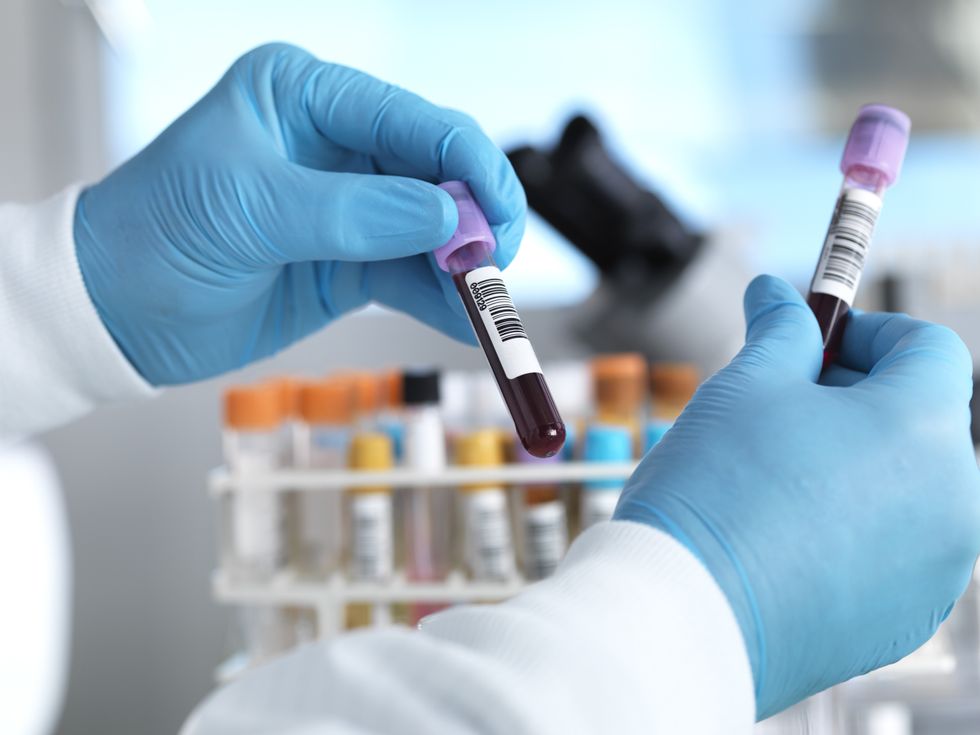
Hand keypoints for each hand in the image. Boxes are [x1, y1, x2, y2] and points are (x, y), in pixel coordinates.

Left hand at [74, 43, 524, 384]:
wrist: (115, 310)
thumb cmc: (157, 233)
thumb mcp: (251, 209)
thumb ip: (354, 214)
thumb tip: (450, 221)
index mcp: (305, 95)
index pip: (410, 119)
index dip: (465, 164)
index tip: (497, 214)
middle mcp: (335, 144)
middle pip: (436, 173)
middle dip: (474, 219)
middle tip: (494, 265)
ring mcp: (348, 206)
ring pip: (434, 230)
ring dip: (464, 267)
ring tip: (486, 305)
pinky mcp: (350, 262)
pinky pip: (412, 276)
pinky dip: (441, 300)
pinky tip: (463, 320)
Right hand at [616, 275, 979, 717]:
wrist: (686, 616)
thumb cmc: (715, 489)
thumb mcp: (744, 384)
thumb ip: (780, 330)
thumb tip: (777, 294)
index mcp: (924, 427)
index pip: (928, 348)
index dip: (868, 333)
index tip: (815, 343)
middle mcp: (955, 501)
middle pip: (920, 420)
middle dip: (856, 401)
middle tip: (780, 408)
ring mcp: (937, 570)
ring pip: (906, 489)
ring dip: (854, 467)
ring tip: (774, 478)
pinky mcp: (905, 621)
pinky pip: (893, 553)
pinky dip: (853, 531)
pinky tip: (784, 536)